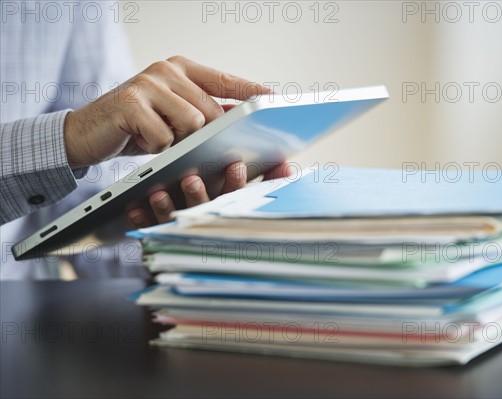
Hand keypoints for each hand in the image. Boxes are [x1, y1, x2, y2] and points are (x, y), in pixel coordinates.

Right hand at [64, 56, 268, 166]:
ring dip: (178, 142)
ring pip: (192, 123)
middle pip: (212, 110)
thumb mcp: (174, 117)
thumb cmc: (139, 126)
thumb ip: (205, 113)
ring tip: (158, 138)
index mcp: (182, 69)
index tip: (276, 98)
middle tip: (187, 144)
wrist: (88, 132)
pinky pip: (164, 137)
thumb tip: (242, 119)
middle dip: (206, 135)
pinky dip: (157, 148)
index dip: (251, 90)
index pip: (225, 79)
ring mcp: (148, 82)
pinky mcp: (130, 101)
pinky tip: (141, 140)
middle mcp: (167, 70)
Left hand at [126, 161, 291, 227]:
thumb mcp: (249, 201)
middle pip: (202, 210)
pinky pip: (148, 230)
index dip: (236, 183)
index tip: (235, 165)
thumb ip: (270, 182)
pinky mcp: (158, 240)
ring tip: (160, 192)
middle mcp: (205, 226)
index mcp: (227, 214)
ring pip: (173, 221)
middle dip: (197, 196)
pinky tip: (134, 204)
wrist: (197, 275)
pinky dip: (141, 217)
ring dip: (166, 207)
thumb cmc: (226, 223)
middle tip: (191, 179)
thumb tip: (287, 167)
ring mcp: (180, 234)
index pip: (234, 199)